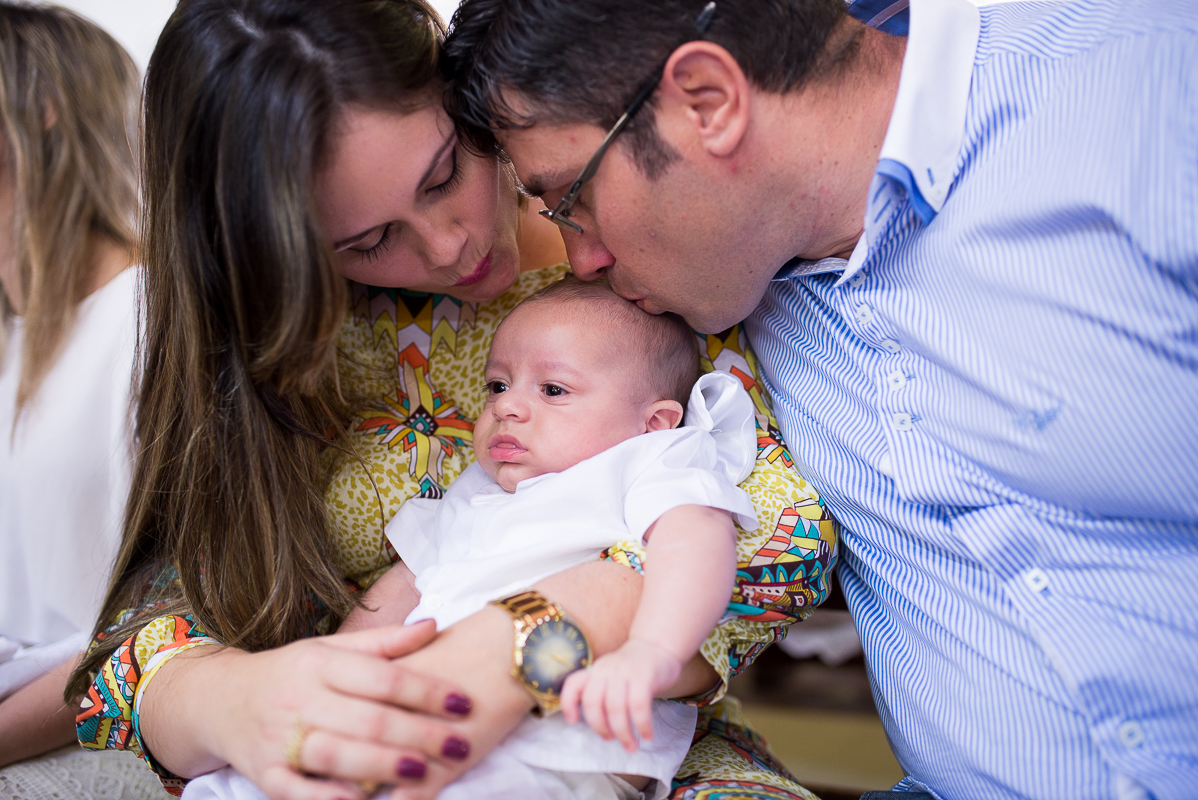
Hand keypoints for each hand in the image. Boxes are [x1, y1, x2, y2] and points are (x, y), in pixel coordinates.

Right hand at [150, 621, 473, 799]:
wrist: (217, 701)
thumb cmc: (290, 673)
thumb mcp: (329, 648)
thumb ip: (383, 643)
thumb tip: (435, 624)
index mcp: (319, 663)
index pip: (381, 676)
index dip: (426, 690)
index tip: (463, 701)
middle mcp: (299, 699)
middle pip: (366, 718)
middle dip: (418, 733)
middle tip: (458, 743)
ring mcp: (279, 740)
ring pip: (337, 755)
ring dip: (383, 766)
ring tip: (424, 771)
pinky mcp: (265, 775)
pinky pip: (301, 793)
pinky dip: (333, 799)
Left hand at [559, 638, 682, 752]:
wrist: (658, 645)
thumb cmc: (633, 668)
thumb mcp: (611, 674)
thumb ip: (601, 692)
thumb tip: (599, 725)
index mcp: (595, 670)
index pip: (573, 684)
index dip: (568, 704)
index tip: (573, 722)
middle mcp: (606, 669)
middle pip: (593, 702)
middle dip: (600, 728)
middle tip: (610, 740)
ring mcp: (624, 671)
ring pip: (615, 707)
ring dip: (623, 733)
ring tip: (631, 746)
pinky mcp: (644, 675)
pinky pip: (638, 705)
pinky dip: (642, 724)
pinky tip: (647, 735)